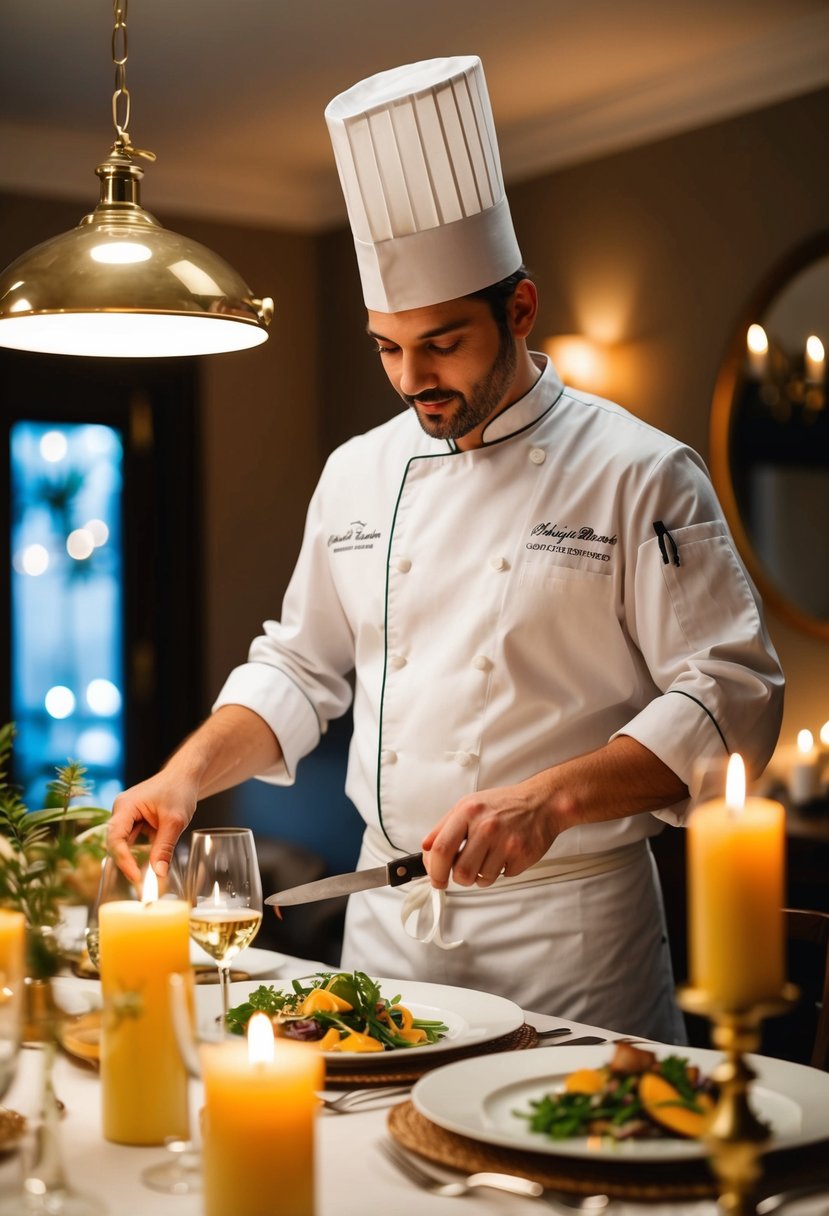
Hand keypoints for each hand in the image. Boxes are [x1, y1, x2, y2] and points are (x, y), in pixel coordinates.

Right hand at [108, 771, 196, 880]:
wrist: (186, 776)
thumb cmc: (179, 790)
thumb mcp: (175, 821)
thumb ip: (165, 847)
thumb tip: (158, 873)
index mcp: (125, 806)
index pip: (116, 838)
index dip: (123, 859)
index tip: (136, 876)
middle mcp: (121, 811)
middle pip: (117, 842)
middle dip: (127, 862)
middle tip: (139, 883)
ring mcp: (127, 816)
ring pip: (126, 843)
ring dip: (135, 858)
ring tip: (145, 878)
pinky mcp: (135, 821)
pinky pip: (134, 840)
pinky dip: (141, 852)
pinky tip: (150, 863)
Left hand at [421, 774, 557, 889]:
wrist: (541, 802)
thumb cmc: (503, 804)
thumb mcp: (467, 805)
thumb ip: (443, 827)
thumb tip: (426, 850)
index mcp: (468, 812)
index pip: (441, 849)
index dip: (434, 870)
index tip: (436, 878)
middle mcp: (486, 826)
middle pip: (460, 871)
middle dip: (457, 879)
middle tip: (461, 874)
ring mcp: (505, 842)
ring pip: (480, 879)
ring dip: (480, 875)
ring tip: (487, 859)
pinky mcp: (521, 856)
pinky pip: (501, 877)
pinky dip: (500, 871)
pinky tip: (504, 855)